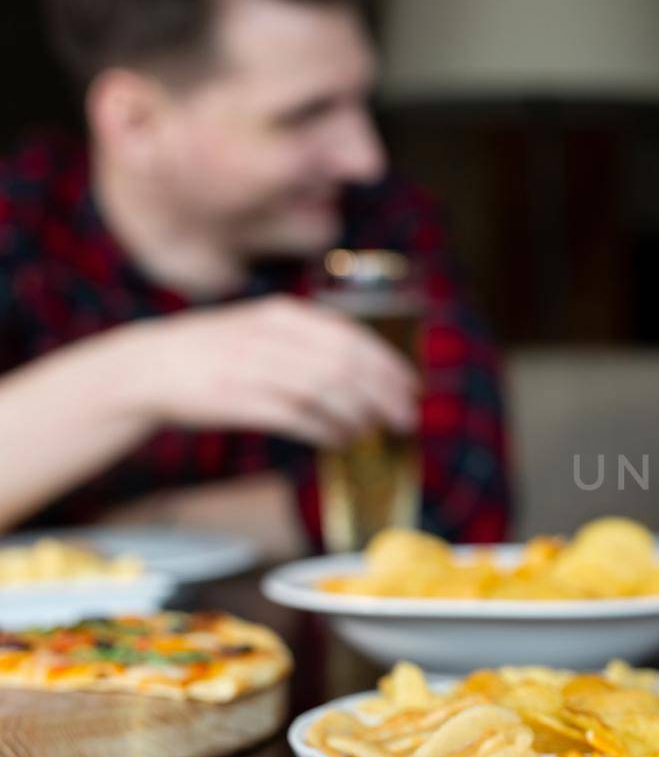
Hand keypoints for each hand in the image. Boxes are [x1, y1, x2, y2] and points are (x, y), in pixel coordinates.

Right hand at [110, 296, 417, 447]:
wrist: (148, 367)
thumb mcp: (262, 329)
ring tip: (373, 432)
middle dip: (385, 394)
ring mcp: (253, 367)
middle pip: (346, 366)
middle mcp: (271, 337)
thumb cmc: (215, 353)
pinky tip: (342, 441)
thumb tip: (367, 371)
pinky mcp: (238, 400)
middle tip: (406, 418)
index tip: (412, 387)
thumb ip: (309, 342)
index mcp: (282, 315)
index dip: (389, 365)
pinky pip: (298, 418)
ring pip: (327, 392)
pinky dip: (328, 431)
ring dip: (360, 416)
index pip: (352, 338)